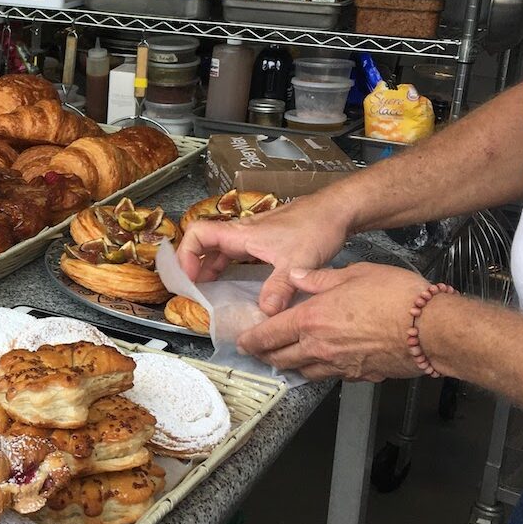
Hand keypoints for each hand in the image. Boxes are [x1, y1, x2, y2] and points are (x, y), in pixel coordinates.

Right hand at [177, 199, 350, 315]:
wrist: (337, 211)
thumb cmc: (316, 227)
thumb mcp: (296, 262)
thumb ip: (278, 288)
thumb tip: (264, 312)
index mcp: (242, 234)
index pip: (198, 234)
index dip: (186, 254)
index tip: (188, 278)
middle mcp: (243, 233)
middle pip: (204, 244)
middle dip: (193, 265)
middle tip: (192, 288)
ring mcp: (253, 236)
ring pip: (220, 249)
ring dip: (209, 267)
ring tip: (208, 289)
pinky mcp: (264, 240)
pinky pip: (235, 253)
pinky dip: (227, 267)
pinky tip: (235, 282)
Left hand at [235, 263, 428, 381]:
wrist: (432, 329)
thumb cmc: (395, 297)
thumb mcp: (353, 274)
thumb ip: (319, 278)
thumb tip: (295, 276)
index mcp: (311, 320)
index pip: (269, 335)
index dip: (252, 340)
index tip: (242, 342)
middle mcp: (319, 347)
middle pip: (281, 358)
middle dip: (265, 356)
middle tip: (257, 353)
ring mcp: (339, 366)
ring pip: (303, 371)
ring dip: (289, 366)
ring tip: (283, 360)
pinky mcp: (359, 376)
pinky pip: (330, 376)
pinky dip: (319, 370)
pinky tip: (321, 363)